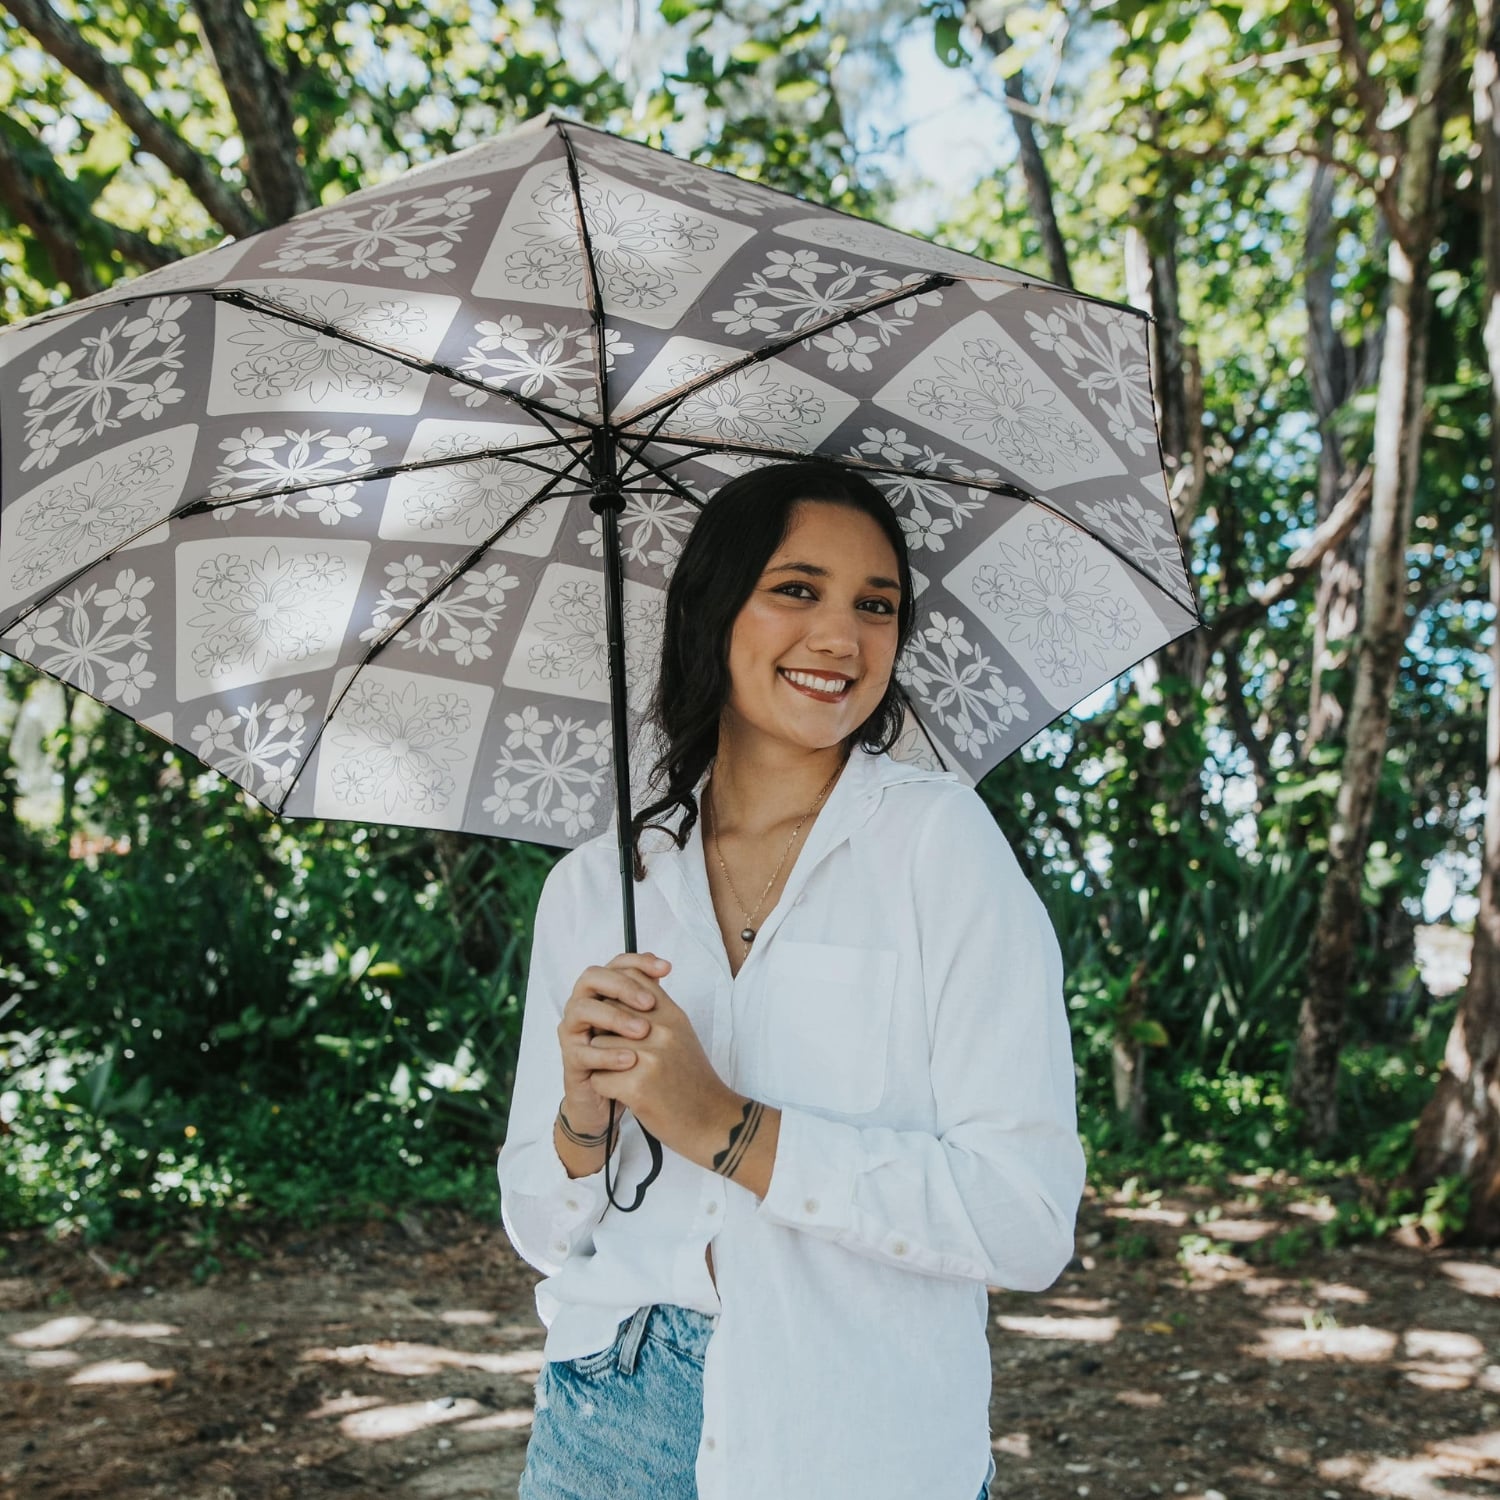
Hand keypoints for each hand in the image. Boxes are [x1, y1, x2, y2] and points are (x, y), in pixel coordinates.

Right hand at [557, 952, 671, 1126]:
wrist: (620, 1099)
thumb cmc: (633, 1056)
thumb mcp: (648, 1024)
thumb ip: (650, 997)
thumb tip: (663, 967)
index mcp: (603, 992)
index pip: (616, 964)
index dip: (639, 961)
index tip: (666, 969)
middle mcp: (584, 1004)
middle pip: (592, 978)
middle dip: (622, 987)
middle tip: (650, 1003)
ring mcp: (574, 1031)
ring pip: (582, 1009)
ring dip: (614, 1017)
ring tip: (643, 1032)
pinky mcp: (570, 1060)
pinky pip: (582, 1052)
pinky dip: (608, 1054)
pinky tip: (631, 1059)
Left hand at [582, 964, 737, 1162]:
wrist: (713, 1120)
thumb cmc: (692, 1079)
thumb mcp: (681, 1034)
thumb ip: (656, 1011)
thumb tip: (623, 990)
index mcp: (672, 1015)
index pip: (631, 979)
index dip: (616, 996)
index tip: (617, 1016)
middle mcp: (661, 1031)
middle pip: (607, 1014)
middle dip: (606, 1033)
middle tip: (620, 1054)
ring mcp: (649, 1058)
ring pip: (597, 1047)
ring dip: (603, 1064)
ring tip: (625, 1076)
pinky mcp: (636, 1086)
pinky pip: (598, 1078)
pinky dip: (606, 1089)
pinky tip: (625, 1094)